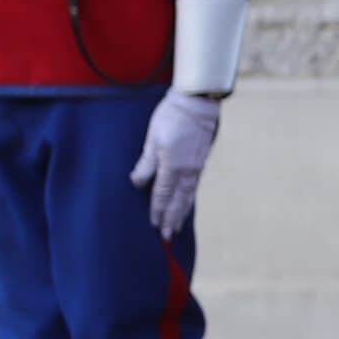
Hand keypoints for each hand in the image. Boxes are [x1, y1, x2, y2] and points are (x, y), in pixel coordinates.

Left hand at [130, 90, 219, 243]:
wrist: (198, 102)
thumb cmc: (171, 117)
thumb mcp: (153, 139)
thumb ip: (146, 164)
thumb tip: (137, 183)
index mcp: (172, 167)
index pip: (162, 195)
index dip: (157, 211)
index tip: (154, 225)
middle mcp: (187, 171)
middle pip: (178, 201)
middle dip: (172, 219)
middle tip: (167, 236)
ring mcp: (196, 167)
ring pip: (188, 196)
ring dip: (182, 212)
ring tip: (178, 225)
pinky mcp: (201, 161)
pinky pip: (194, 186)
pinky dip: (189, 199)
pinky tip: (186, 202)